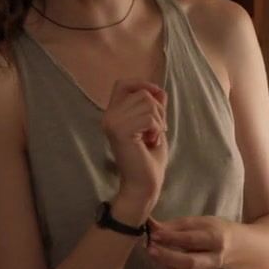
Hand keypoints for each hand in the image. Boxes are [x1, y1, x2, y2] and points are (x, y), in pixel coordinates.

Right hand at [102, 79, 167, 222]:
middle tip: (156, 132)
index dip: (142, 84)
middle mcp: (108, 117)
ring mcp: (112, 123)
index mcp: (113, 114)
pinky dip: (157, 130)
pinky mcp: (120, 131)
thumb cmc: (149, 158)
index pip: (123, 84)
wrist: (144, 184)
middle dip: (158, 111)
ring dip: (159, 122)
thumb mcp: (155, 126)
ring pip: (148, 104)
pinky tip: (151, 142)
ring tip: (152, 138)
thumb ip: (155, 107)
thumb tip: (159, 90)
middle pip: (142, 94)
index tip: (157, 95)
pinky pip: (149, 118)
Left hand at [146, 216, 231, 268]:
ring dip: (165, 263)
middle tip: (150, 248)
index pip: (190, 239)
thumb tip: (152, 225)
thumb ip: (178, 225)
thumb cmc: (216, 229)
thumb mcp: (201, 222)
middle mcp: (214, 257)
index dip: (170, 237)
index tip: (153, 233)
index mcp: (215, 238)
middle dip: (167, 256)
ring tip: (152, 253)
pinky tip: (160, 261)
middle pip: (189, 261)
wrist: (237, 247)